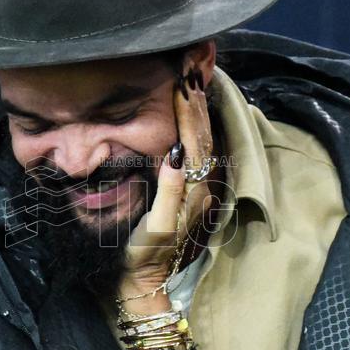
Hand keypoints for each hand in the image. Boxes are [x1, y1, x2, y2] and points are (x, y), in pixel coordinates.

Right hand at [119, 66, 213, 309]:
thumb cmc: (146, 255)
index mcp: (195, 191)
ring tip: (190, 82)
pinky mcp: (189, 192)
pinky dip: (193, 129)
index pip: (194, 141)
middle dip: (196, 102)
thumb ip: (170, 191)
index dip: (188, 111)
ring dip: (197, 111)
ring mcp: (197, 190)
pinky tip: (187, 117)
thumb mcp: (158, 227)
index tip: (181, 81)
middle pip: (203, 136)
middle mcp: (202, 188)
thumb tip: (177, 154)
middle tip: (189, 67)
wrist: (146, 282)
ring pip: (202, 142)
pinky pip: (196, 152)